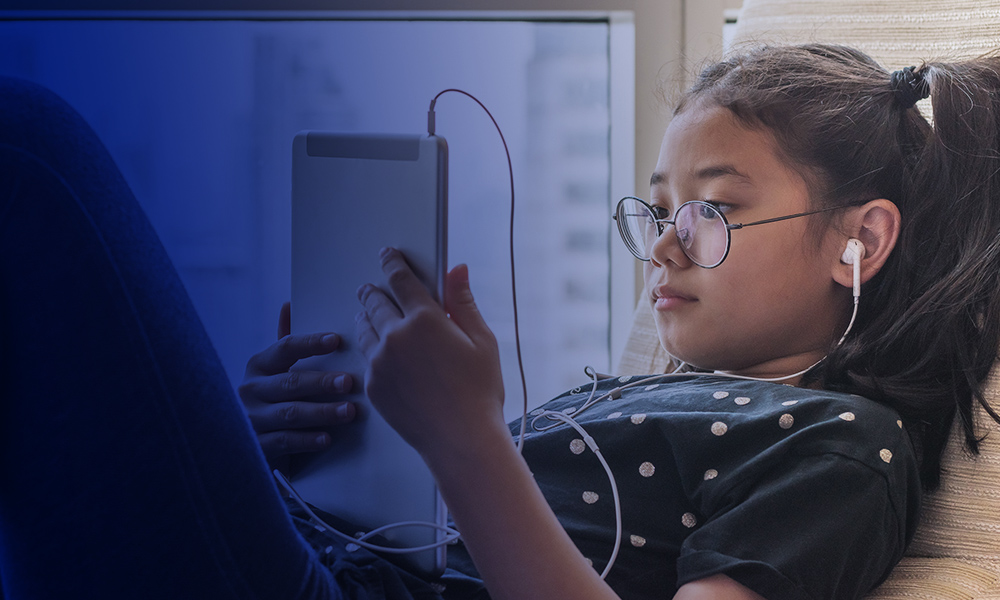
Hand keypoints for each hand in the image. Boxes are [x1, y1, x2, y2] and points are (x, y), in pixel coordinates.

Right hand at [239, 302, 356, 471]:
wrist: (246, 444)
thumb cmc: (272, 399)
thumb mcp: (275, 371)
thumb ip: (286, 343)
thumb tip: (288, 304)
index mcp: (259, 365)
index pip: (285, 348)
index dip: (310, 343)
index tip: (336, 340)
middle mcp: (251, 389)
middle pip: (290, 382)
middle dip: (322, 382)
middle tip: (349, 382)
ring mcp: (251, 418)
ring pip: (290, 413)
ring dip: (322, 412)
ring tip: (349, 412)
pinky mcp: (256, 446)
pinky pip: (284, 441)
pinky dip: (307, 440)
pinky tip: (327, 438)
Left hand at [355, 247, 505, 464]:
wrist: (461, 439)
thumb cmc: (479, 392)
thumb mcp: (482, 341)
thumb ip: (463, 302)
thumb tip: (457, 269)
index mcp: (425, 320)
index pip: (401, 280)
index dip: (392, 263)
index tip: (388, 255)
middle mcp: (396, 337)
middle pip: (375, 301)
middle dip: (373, 290)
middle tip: (371, 287)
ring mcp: (379, 362)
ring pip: (364, 328)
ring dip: (366, 316)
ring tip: (368, 314)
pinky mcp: (373, 385)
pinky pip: (366, 357)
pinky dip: (370, 347)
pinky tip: (377, 350)